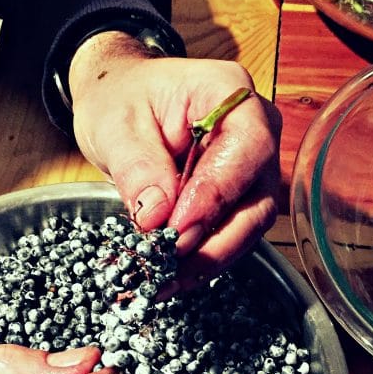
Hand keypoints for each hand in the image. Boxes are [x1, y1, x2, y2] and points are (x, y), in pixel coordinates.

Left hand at [68, 31, 281, 285]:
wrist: (120, 99)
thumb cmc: (121, 97)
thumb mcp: (115, 124)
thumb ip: (138, 167)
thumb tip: (157, 217)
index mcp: (230, 92)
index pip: (247, 147)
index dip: (217, 193)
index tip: (178, 229)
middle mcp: (256, 130)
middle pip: (257, 196)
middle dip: (217, 241)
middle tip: (171, 268)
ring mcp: (252, 166)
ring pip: (248, 224)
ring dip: (208, 258)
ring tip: (163, 281)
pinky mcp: (237, 196)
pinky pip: (229, 233)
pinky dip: (199, 258)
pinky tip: (168, 276)